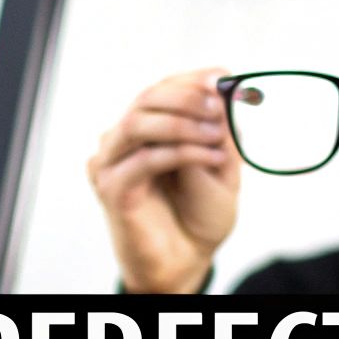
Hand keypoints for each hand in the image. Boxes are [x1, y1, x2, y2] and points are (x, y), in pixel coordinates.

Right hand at [86, 67, 239, 293]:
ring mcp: (112, 163)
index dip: (192, 79)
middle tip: (220, 104)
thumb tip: (226, 89)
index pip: (161, 88)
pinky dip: (181, 153)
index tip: (224, 77)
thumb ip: (220, 130)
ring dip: (183, 123)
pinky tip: (211, 159)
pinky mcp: (111, 188)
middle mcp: (123, 140)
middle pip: (146, 98)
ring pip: (138, 123)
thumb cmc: (199, 214)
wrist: (186, 261)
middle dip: (187, 96)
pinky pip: (143, 160)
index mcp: (146, 129)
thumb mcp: (221, 164)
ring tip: (218, 135)